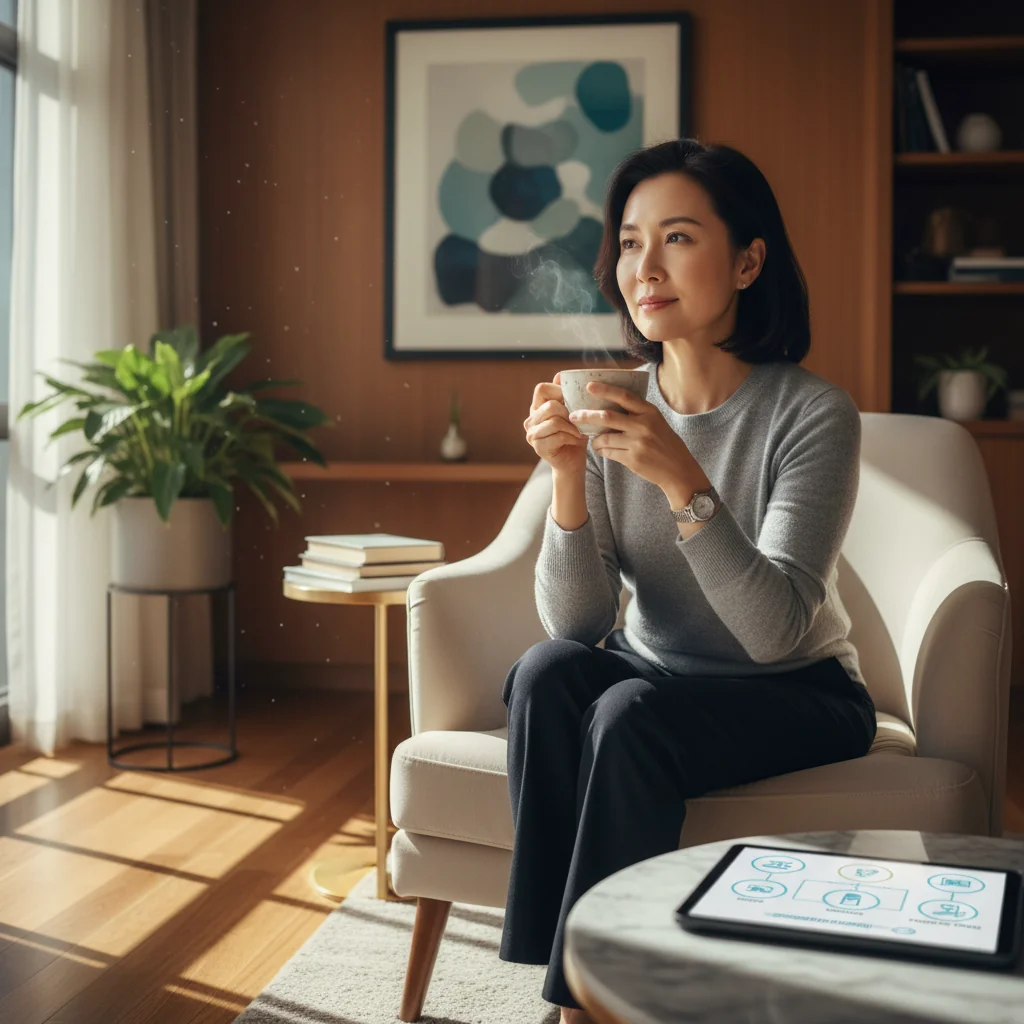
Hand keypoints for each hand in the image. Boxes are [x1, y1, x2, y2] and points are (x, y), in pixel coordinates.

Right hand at [524, 372, 586, 474]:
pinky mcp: (538, 447)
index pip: (541, 388)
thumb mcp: (573, 412)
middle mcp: (530, 420)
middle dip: (570, 413)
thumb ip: (566, 395)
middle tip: (579, 421)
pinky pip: (558, 436)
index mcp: (536, 408)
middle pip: (550, 405)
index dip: (559, 392)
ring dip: (573, 427)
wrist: (573, 463)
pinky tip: (577, 441)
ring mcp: (532, 434)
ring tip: (580, 432)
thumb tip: (560, 375)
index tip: (572, 401)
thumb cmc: (574, 435)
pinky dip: (572, 437)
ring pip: (555, 421)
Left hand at [567, 382, 708, 498]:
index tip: (589, 386)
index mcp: (650, 412)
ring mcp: (638, 443)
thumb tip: (608, 405)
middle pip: (607, 416)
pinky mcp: (633, 459)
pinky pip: (609, 452)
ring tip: (594, 440)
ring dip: (595, 439)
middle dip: (587, 415)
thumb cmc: (664, 443)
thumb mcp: (656, 421)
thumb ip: (637, 413)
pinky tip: (602, 450)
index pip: (624, 396)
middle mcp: (644, 425)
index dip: (605, 390)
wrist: (678, 469)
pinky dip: (601, 450)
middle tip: (574, 415)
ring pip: (604, 438)